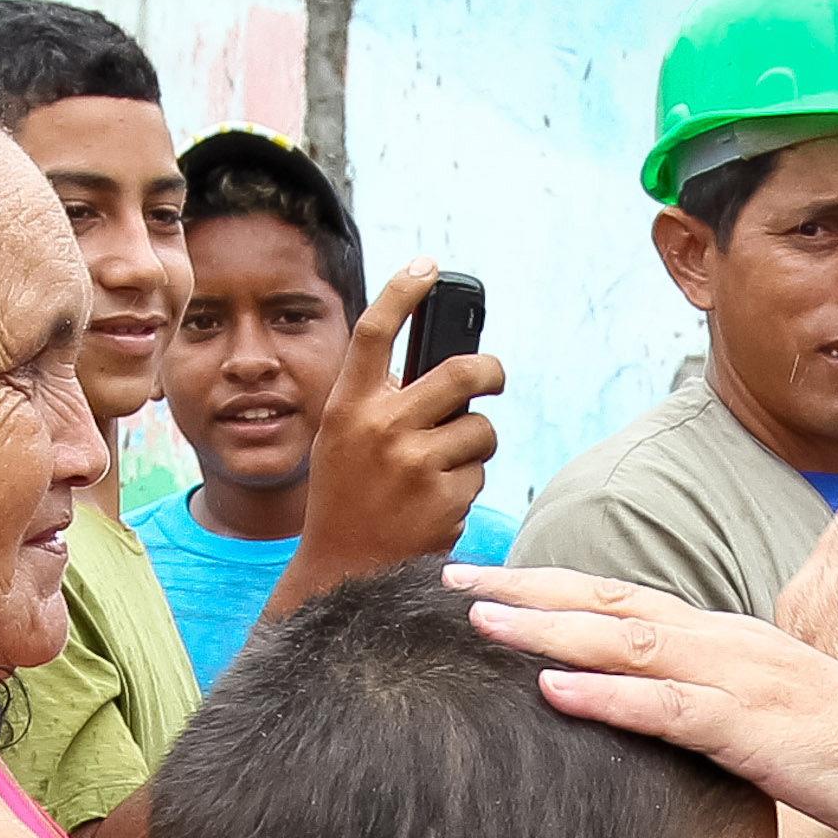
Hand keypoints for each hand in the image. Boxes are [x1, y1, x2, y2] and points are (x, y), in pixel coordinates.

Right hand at [300, 262, 503, 580]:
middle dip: (491, 372)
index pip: (376, 332)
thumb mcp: (345, 439)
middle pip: (464, 372)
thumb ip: (381, 401)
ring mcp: (414, 463)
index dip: (403, 291)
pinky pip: (480, 472)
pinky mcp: (445, 497)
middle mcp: (380, 428)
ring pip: (481, 429)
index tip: (427, 265)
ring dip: (474, 445)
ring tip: (442, 469)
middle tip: (492, 379)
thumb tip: (441, 364)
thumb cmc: (350, 496)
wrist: (346, 572)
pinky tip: (436, 503)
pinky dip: (467, 484)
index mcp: (348, 407)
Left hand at [449, 565, 837, 837]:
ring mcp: (744, 684)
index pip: (628, 605)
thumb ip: (719, 718)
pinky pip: (672, 710)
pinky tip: (554, 691)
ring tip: (479, 620)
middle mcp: (730, 647)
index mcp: (731, 645)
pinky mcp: (758, 729)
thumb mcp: (774, 728)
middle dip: (527, 591)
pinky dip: (610, 697)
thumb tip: (666, 734)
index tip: (488, 585)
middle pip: (612, 607)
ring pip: (630, 645)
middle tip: (451, 578)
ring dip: (548, 631)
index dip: (554, 590)